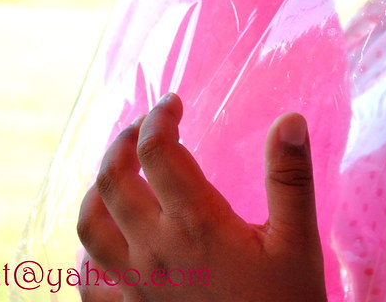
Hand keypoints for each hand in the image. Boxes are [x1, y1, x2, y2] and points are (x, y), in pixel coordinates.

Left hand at [76, 93, 328, 301]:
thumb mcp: (298, 241)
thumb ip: (291, 178)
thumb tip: (289, 120)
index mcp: (196, 224)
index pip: (158, 151)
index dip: (160, 117)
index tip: (173, 102)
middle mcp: (156, 251)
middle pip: (113, 180)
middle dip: (124, 141)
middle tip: (146, 126)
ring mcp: (137, 286)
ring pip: (90, 226)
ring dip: (97, 188)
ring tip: (120, 171)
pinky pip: (89, 284)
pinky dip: (87, 254)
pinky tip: (104, 240)